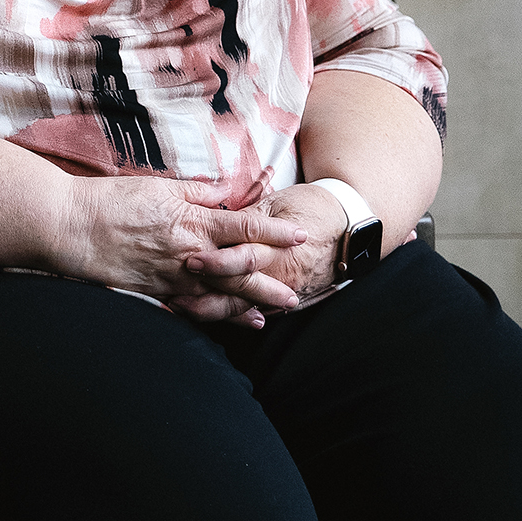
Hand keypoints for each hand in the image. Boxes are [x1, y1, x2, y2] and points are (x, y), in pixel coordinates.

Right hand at [53, 176, 309, 322]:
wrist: (70, 225)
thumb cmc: (111, 200)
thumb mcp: (158, 186)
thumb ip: (194, 193)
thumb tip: (222, 195)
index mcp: (191, 221)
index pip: (244, 227)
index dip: (274, 232)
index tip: (300, 236)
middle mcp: (187, 253)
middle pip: (238, 272)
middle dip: (267, 284)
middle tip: (293, 296)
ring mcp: (170, 277)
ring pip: (216, 295)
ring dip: (242, 307)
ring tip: (265, 318)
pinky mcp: (152, 292)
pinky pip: (187, 307)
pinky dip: (207, 315)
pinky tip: (218, 321)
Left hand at [169, 183, 346, 323]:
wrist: (348, 226)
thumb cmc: (310, 206)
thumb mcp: (277, 204)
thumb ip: (244, 218)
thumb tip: (211, 222)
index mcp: (277, 245)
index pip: (242, 256)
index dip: (216, 261)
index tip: (190, 260)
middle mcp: (280, 272)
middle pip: (238, 288)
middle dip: (206, 293)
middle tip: (174, 293)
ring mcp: (284, 290)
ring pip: (242, 306)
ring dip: (211, 310)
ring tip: (180, 307)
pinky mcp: (287, 300)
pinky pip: (254, 311)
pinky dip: (230, 316)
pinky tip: (206, 316)